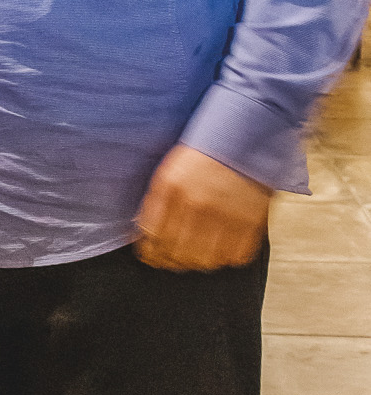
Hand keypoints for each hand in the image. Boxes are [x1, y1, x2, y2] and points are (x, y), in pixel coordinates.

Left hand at [133, 145, 271, 272]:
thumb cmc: (207, 152)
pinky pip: (234, 257)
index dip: (150, 251)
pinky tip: (222, 247)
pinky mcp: (252, 220)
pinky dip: (226, 257)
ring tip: (197, 254)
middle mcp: (196, 203)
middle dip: (170, 260)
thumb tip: (142, 236)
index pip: (152, 235)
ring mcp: (225, 213)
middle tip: (173, 259)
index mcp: (171, 187)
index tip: (152, 255)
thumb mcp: (170, 170)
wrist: (249, 132)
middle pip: (176, 253)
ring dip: (197, 261)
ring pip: (204, 260)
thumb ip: (155, 203)